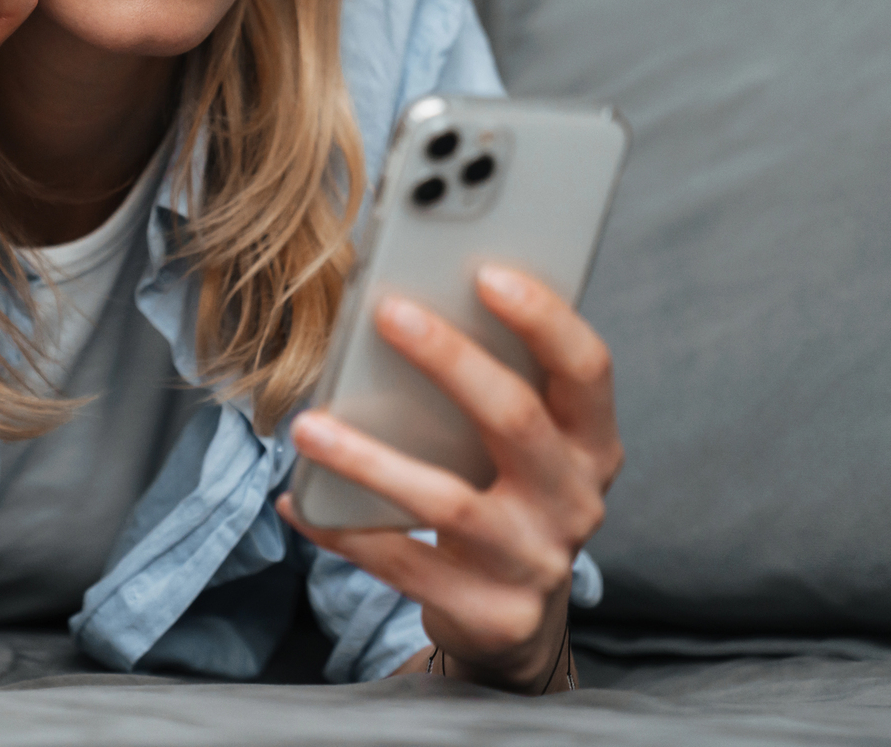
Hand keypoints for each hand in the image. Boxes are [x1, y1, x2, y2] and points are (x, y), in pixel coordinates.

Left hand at [277, 265, 622, 692]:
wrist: (515, 619)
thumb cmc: (501, 495)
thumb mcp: (519, 447)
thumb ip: (490, 385)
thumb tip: (407, 301)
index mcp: (592, 444)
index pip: (586, 369)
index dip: (544, 318)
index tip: (487, 272)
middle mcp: (576, 501)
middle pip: (516, 420)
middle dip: (450, 360)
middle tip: (387, 312)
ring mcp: (536, 562)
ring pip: (448, 503)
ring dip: (369, 459)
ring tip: (307, 426)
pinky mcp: (493, 615)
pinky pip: (403, 565)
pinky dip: (343, 531)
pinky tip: (298, 501)